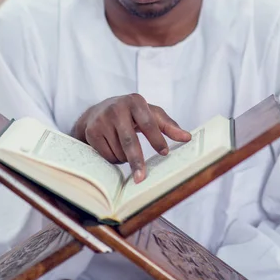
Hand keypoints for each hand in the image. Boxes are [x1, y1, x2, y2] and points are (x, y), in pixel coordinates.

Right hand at [72, 94, 190, 182]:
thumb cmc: (131, 114)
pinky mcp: (92, 131)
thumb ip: (168, 125)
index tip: (165, 153)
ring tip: (126, 147)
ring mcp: (102, 119)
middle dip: (137, 160)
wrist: (97, 112)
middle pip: (129, 140)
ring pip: (118, 151)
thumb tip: (187, 138)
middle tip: (142, 177)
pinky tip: (113, 147)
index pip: (148, 123)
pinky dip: (114, 158)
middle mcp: (117, 108)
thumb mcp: (149, 113)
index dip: (156, 138)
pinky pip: (107, 155)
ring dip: (126, 158)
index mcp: (135, 101)